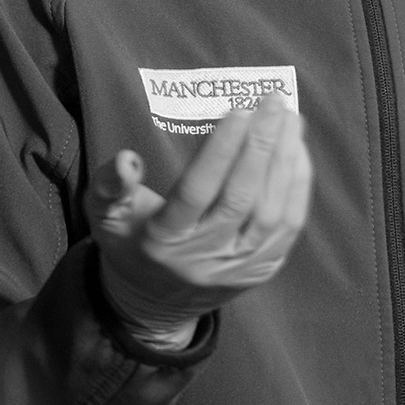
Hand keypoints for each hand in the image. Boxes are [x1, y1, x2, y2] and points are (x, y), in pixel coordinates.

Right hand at [83, 95, 313, 349]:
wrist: (155, 303)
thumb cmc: (131, 242)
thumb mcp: (107, 215)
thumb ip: (110, 185)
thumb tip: (126, 158)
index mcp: (162, 240)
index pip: (196, 191)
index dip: (220, 151)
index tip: (239, 110)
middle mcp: (203, 257)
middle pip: (240, 197)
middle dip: (261, 145)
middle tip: (274, 101)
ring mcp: (237, 267)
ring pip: (272, 212)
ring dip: (286, 161)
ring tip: (290, 119)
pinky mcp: (262, 270)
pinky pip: (289, 226)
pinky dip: (297, 186)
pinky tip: (297, 151)